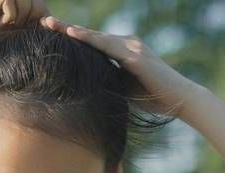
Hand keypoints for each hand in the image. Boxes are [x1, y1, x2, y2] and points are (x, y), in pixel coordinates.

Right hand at [0, 0, 50, 55]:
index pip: (39, 4)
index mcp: (8, 0)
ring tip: (9, 29)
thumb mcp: (5, 37)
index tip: (34, 34)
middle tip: (19, 32)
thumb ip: (25, 29)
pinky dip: (11, 14)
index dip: (43, 18)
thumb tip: (52, 29)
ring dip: (23, 16)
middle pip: (36, 0)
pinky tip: (1, 25)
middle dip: (35, 18)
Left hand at [39, 15, 201, 117]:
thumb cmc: (154, 97)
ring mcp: (132, 47)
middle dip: (67, 29)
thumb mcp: (124, 87)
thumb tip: (89, 84)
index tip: (51, 33)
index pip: (94, 43)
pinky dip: (89, 39)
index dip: (73, 38)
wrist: (180, 100)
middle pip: (92, 36)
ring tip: (52, 25)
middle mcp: (127, 44)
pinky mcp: (135, 56)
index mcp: (124, 51)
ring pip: (97, 37)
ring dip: (73, 31)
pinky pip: (107, 45)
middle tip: (44, 21)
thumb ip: (109, 80)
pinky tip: (73, 34)